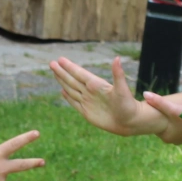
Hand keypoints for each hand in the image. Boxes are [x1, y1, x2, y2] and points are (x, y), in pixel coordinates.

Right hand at [50, 56, 169, 136]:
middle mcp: (91, 92)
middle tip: (51, 63)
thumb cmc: (128, 105)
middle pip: (72, 80)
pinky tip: (63, 91)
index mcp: (97, 84)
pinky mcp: (86, 112)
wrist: (130, 122)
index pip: (79, 73)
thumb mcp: (122, 89)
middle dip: (61, 72)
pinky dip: (68, 97)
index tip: (60, 59)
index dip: (69, 67)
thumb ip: (118, 74)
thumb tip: (117, 58)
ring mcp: (88, 102)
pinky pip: (74, 102)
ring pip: (71, 89)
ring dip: (62, 81)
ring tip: (55, 72)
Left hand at [141, 91, 181, 144]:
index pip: (154, 124)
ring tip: (172, 107)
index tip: (152, 105)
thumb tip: (144, 94)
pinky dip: (180, 121)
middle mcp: (172, 140)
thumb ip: (159, 102)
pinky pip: (180, 127)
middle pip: (163, 125)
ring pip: (172, 125)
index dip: (154, 113)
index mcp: (165, 137)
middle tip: (162, 104)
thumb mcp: (174, 109)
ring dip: (172, 118)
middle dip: (163, 116)